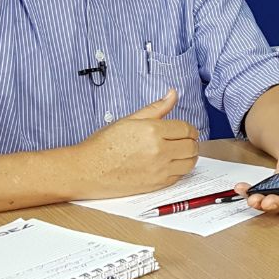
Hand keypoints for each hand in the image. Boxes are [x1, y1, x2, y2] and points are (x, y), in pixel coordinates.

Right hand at [72, 88, 198, 197]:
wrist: (87, 170)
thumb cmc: (103, 144)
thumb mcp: (129, 120)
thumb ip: (155, 108)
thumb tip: (172, 94)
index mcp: (153, 131)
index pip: (186, 129)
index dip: (189, 129)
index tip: (186, 131)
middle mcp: (159, 150)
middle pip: (191, 146)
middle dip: (191, 142)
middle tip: (184, 141)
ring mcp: (158, 169)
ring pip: (189, 163)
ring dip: (189, 157)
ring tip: (180, 153)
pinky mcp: (156, 185)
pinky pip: (179, 177)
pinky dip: (179, 170)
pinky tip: (170, 164)